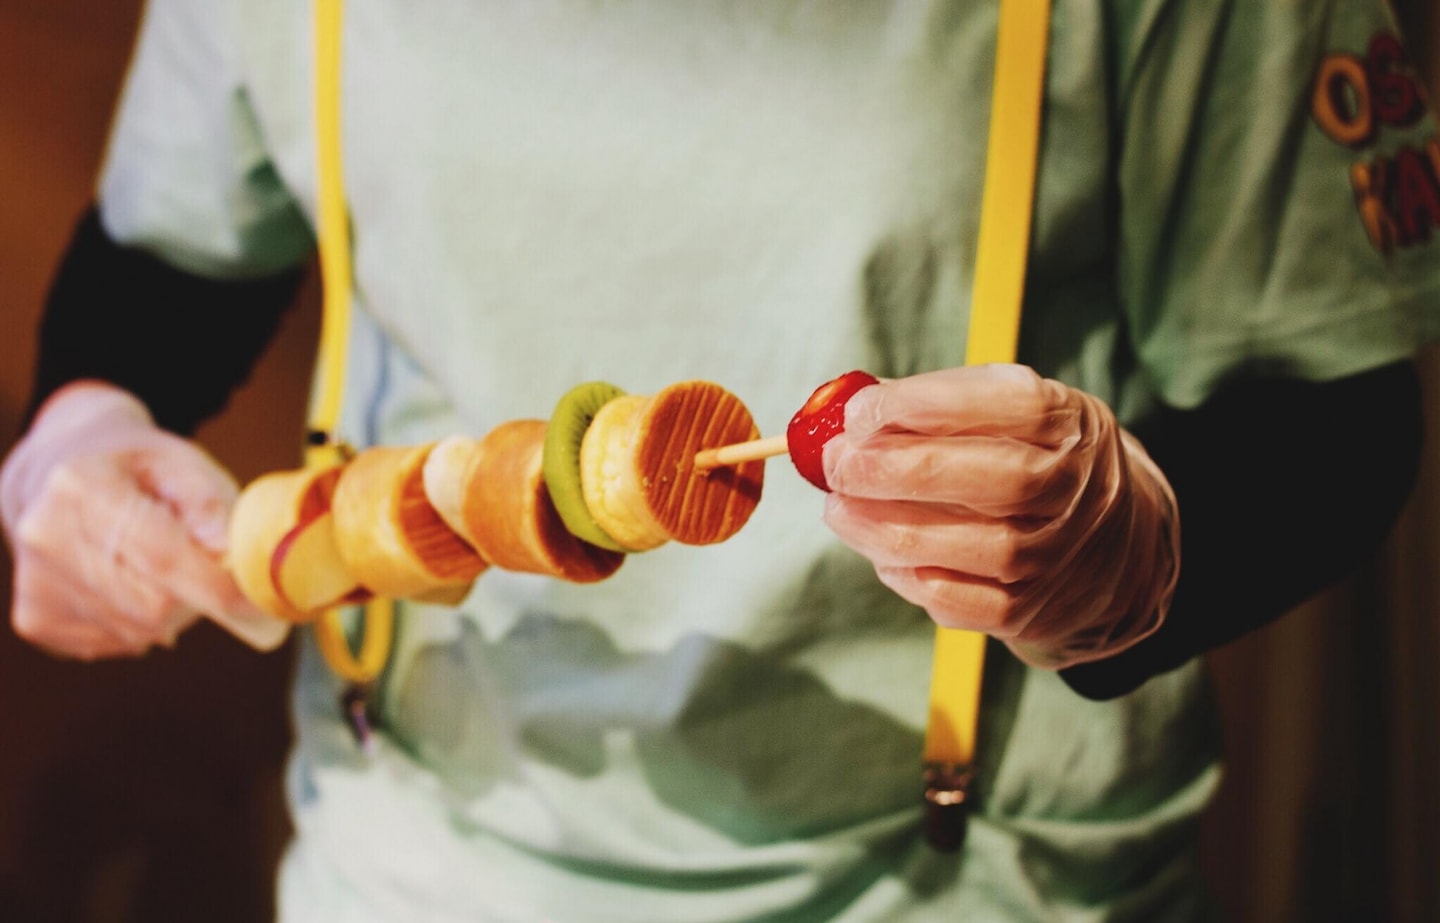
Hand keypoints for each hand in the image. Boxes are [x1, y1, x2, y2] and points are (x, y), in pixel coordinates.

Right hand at [0, 382, 287, 658]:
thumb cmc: (134, 467)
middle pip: (150, 605)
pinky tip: (134, 586)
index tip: (259, 603)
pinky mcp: (36, 618)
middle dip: (198, 599)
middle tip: (213, 577)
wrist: (57, 471)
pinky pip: (113, 643)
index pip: (161, 556)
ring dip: (171, 614)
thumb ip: (208, 501)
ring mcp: (37, 583)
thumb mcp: (178, 461)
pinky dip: (141, 625)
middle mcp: (48, 536)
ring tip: (165, 571)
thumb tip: (226, 550)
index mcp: (83, 487)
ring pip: (135, 631)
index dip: (217, 588)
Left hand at [821, 364, 1178, 669]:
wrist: (1116, 544)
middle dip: (900, 471)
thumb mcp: (1013, 413)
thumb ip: (943, 404)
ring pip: (971, 548)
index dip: (927, 406)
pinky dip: (910, 578)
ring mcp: (1056, 556)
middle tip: (837, 463)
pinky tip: (879, 554)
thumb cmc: (1036, 459)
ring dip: (888, 528)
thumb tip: (852, 410)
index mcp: (1069, 425)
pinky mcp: (1030, 611)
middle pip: (995, 482)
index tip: (860, 411)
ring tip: (839, 508)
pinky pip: (962, 600)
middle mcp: (1073, 490)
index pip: (1012, 406)